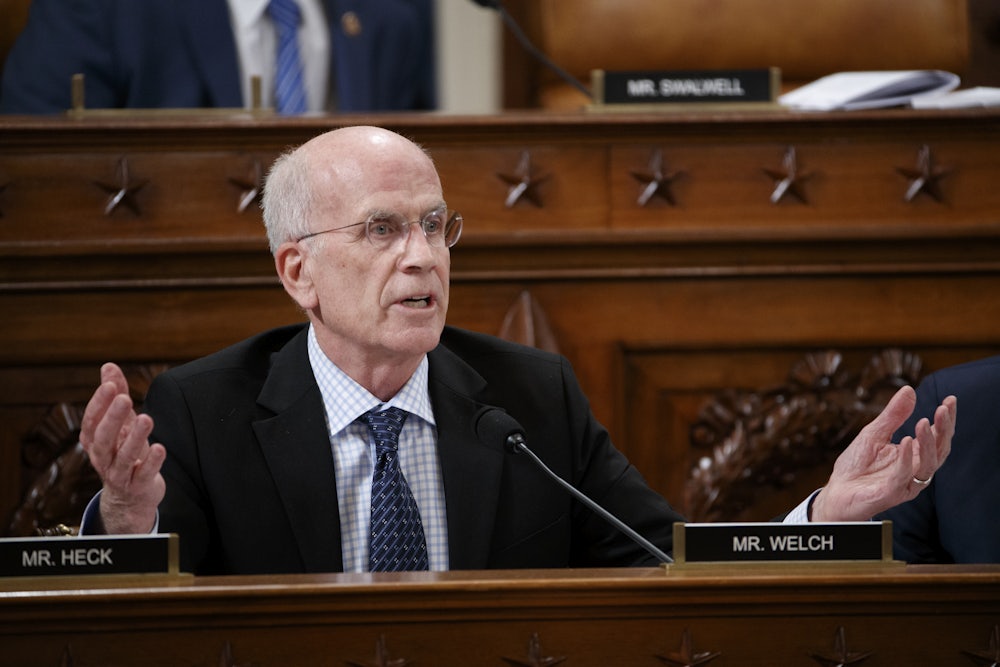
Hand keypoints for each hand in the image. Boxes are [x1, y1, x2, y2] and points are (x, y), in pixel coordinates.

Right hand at [79, 362, 165, 532]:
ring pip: (123, 457)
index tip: (109, 385)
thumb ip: (116, 395)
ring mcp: (119, 475)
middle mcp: (102, 458)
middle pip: (103, 438)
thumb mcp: (121, 424)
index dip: (99, 404)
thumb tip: (108, 366)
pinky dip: (151, 462)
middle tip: (124, 398)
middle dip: (113, 418)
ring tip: (147, 418)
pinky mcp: (138, 486)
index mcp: (94, 442)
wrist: (131, 497)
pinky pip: (143, 474)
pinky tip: (160, 448)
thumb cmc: (124, 451)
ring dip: (134, 437)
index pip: (91, 421)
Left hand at [811, 385, 955, 521]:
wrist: (836, 492)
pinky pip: (902, 477)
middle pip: (939, 451)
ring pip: (927, 465)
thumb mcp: (873, 433)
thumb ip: (893, 415)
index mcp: (914, 456)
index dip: (946, 420)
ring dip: (927, 443)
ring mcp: (905, 483)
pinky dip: (906, 460)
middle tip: (943, 409)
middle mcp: (915, 470)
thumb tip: (909, 390)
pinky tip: (906, 441)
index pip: (937, 437)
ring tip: (923, 422)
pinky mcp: (891, 494)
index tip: (949, 400)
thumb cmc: (856, 465)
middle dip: (944, 430)